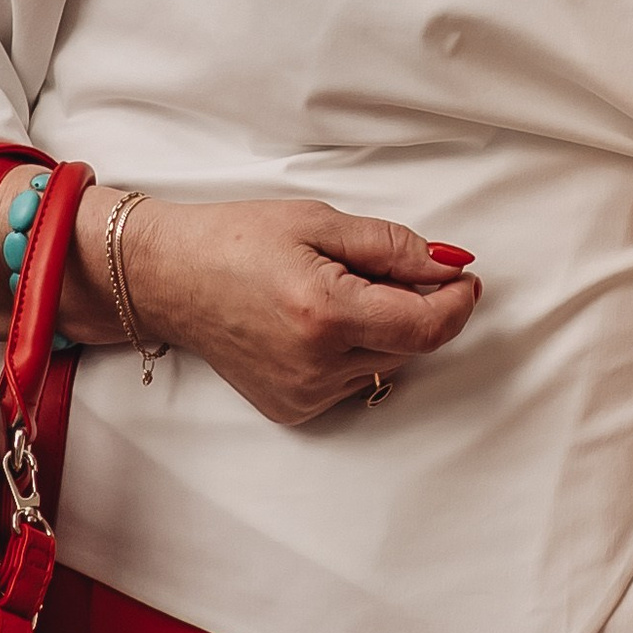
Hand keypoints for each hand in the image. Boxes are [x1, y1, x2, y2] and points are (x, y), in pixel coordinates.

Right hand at [119, 197, 480, 428]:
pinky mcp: (292, 409)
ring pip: (386, 365)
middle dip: (416, 306)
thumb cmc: (238, 241)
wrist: (170, 279)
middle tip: (380, 267)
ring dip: (384, 329)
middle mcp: (316, 366)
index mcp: (325, 315)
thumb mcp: (320, 223)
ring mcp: (303, 395)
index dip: (456, 302)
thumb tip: (449, 266)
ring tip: (336, 290)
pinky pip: (353, 381)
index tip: (463, 277)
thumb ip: (393, 247)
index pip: (426, 327)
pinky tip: (317, 322)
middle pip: (411, 347)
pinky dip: (354, 351)